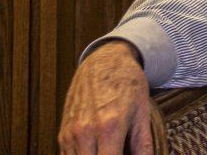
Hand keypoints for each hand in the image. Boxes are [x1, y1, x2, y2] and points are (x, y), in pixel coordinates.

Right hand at [59, 40, 153, 154]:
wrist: (104, 61)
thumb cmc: (127, 84)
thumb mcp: (142, 112)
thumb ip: (143, 144)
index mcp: (109, 128)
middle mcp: (86, 132)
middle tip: (117, 151)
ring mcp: (71, 133)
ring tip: (109, 149)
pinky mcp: (63, 132)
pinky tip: (96, 150)